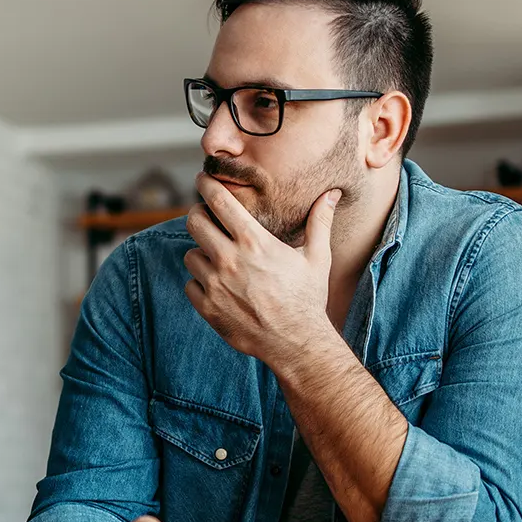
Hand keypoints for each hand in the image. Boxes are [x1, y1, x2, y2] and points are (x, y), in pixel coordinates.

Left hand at [184, 173, 340, 358]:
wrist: (297, 343)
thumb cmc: (308, 298)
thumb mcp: (317, 258)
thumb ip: (319, 222)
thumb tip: (331, 194)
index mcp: (254, 242)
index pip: (219, 201)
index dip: (207, 184)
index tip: (204, 179)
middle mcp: (230, 260)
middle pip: (194, 221)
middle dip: (198, 214)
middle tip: (207, 217)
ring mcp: (215, 285)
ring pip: (190, 255)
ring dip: (201, 253)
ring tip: (218, 258)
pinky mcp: (208, 307)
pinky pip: (190, 284)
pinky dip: (200, 283)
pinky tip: (218, 285)